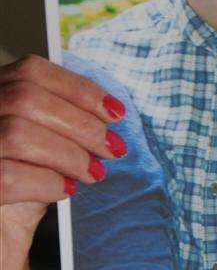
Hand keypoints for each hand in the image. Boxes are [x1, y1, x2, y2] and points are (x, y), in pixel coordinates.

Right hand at [0, 54, 127, 261]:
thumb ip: (61, 117)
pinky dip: (46, 182)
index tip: (116, 112)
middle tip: (112, 149)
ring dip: (68, 155)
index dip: (79, 88)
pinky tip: (65, 191)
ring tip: (93, 173)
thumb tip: (108, 111)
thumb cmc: (24, 182)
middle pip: (26, 99)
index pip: (31, 70)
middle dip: (81, 124)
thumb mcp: (44, 141)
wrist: (0, 236)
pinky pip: (7, 177)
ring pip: (18, 135)